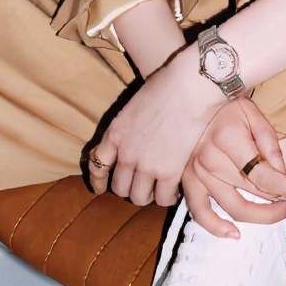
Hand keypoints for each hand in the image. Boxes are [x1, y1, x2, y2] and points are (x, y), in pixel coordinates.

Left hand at [87, 47, 223, 207]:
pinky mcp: (168, 172)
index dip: (98, 181)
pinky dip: (168, 196)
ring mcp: (146, 165)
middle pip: (119, 188)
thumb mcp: (134, 107)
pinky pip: (163, 198)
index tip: (101, 189)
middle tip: (141, 184)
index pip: (97, 166)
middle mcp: (126, 154)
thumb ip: (128, 129)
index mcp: (115, 134)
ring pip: (139, 197)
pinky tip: (174, 189)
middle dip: (129, 188)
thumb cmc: (165, 87)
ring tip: (157, 189)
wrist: (188, 88)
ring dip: (148, 195)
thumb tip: (134, 141)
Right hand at [182, 98, 285, 237]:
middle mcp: (210, 159)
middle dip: (284, 198)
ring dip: (263, 216)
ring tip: (283, 211)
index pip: (265, 176)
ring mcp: (197, 173)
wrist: (196, 99)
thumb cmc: (228, 107)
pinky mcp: (188, 181)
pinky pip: (199, 212)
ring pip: (234, 207)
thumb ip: (270, 143)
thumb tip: (283, 175)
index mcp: (228, 139)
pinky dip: (215, 227)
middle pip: (254, 192)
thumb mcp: (254, 114)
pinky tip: (234, 233)